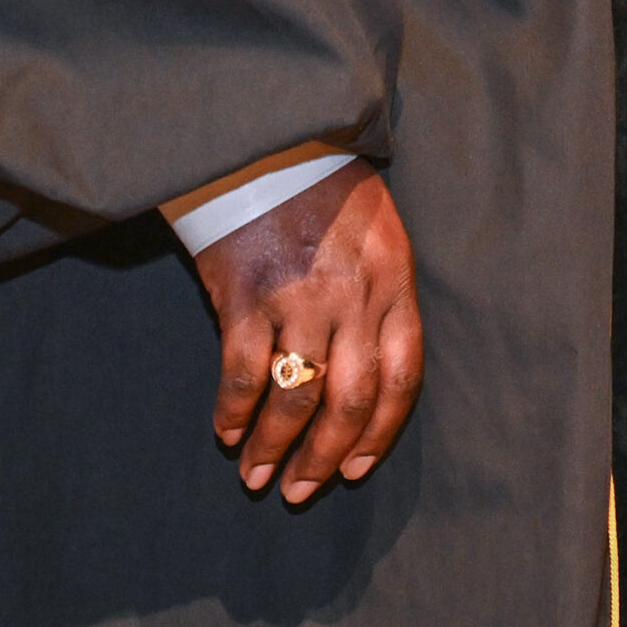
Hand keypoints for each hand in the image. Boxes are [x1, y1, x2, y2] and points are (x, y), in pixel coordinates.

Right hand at [193, 157, 422, 504]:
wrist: (271, 136)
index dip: (380, 432)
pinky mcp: (247, 293)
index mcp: (393, 281)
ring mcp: (300, 296)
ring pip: (297, 397)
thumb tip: (365, 376)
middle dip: (327, 457)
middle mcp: (354, 295)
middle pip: (351, 399)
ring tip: (256, 476)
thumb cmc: (325, 187)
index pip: (401, 377)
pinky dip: (233, 411)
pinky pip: (242, 372)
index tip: (356, 468)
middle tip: (301, 490)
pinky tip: (225, 431)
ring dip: (275, 447)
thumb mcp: (378, 235)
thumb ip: (379, 298)